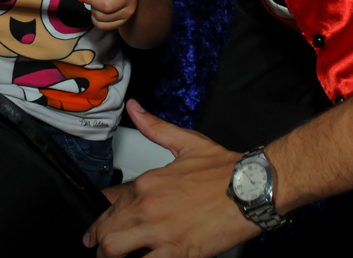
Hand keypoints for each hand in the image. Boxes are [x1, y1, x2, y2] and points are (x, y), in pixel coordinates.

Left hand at [83, 0, 138, 31]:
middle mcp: (131, 0)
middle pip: (106, 6)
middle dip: (90, 0)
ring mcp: (127, 14)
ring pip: (102, 17)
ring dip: (93, 9)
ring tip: (94, 2)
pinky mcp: (120, 23)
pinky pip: (101, 25)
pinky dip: (95, 18)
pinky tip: (97, 10)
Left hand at [83, 100, 259, 257]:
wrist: (255, 186)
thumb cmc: (226, 169)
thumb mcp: (187, 142)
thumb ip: (155, 127)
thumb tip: (135, 109)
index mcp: (148, 182)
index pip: (110, 206)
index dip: (101, 224)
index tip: (97, 233)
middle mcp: (149, 206)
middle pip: (107, 233)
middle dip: (102, 245)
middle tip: (103, 252)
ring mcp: (161, 231)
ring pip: (114, 251)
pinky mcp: (178, 252)